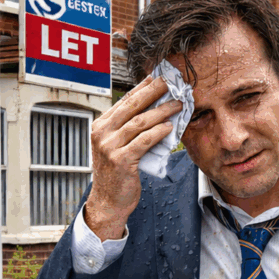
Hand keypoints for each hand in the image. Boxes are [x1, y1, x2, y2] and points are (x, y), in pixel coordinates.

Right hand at [85, 76, 181, 238]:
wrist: (108, 201)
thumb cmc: (117, 173)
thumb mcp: (117, 146)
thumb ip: (129, 129)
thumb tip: (154, 110)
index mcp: (101, 126)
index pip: (124, 101)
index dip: (142, 87)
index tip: (158, 77)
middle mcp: (102, 133)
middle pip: (131, 106)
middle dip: (153, 92)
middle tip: (171, 82)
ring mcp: (109, 147)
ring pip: (139, 122)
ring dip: (161, 111)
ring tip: (178, 104)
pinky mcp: (121, 161)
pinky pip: (143, 141)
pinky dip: (158, 132)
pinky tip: (170, 127)